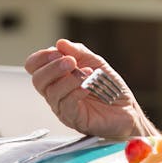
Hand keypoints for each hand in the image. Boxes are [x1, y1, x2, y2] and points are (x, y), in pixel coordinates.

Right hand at [24, 39, 154, 138]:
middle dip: (52, 68)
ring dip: (69, 80)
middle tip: (70, 62)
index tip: (56, 52)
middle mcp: (56, 93)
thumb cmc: (108, 87)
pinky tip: (87, 87)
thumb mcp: (95, 62)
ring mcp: (63, 107)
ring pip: (52, 93)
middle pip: (38, 80)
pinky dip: (76, 93)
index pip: (34, 67)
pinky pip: (67, 106)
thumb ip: (78, 52)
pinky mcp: (74, 119)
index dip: (41, 57)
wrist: (126, 108)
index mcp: (57, 77)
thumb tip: (60, 43)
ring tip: (86, 73)